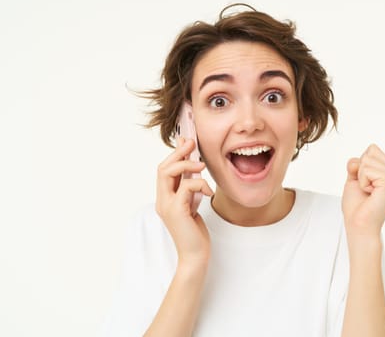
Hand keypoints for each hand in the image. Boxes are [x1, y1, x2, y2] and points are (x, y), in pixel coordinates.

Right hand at [156, 137, 213, 263]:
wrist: (195, 256)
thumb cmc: (196, 232)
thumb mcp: (193, 205)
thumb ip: (190, 190)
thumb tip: (194, 169)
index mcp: (165, 198)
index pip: (164, 170)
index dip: (175, 154)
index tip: (187, 141)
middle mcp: (162, 200)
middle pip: (163, 168)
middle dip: (178, 153)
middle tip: (192, 143)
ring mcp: (167, 206)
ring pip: (168, 173)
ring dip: (187, 165)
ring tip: (202, 166)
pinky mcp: (177, 211)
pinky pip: (186, 187)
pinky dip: (200, 184)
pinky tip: (209, 192)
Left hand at [342, 144, 384, 239]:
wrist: (359, 225)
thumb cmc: (357, 206)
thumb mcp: (354, 178)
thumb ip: (356, 164)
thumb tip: (357, 160)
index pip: (372, 149)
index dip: (360, 165)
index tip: (365, 183)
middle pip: (370, 151)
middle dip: (360, 170)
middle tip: (366, 189)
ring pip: (367, 160)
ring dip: (361, 177)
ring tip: (369, 192)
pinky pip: (367, 169)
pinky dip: (362, 182)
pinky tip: (370, 194)